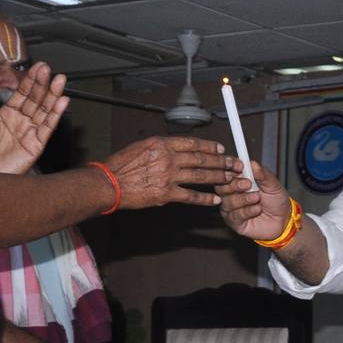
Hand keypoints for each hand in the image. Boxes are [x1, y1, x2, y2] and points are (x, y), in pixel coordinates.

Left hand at [0, 61, 68, 174]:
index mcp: (5, 116)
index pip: (21, 94)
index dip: (29, 81)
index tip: (37, 68)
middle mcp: (20, 123)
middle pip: (35, 99)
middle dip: (42, 84)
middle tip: (47, 70)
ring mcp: (29, 133)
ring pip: (45, 110)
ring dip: (53, 95)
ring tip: (59, 81)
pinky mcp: (36, 145)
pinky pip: (48, 127)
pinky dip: (56, 114)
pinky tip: (62, 102)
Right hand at [103, 137, 236, 208]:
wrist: (108, 183)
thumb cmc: (121, 165)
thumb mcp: (141, 147)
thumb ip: (161, 147)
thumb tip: (177, 147)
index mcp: (162, 144)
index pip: (193, 143)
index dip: (210, 146)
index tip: (221, 148)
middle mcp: (168, 158)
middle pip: (202, 159)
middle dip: (221, 161)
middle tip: (235, 164)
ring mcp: (168, 176)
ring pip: (201, 176)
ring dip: (219, 177)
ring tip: (231, 179)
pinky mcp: (166, 194)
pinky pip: (191, 196)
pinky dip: (205, 198)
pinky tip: (216, 199)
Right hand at [217, 161, 294, 241]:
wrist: (284, 220)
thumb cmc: (276, 200)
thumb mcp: (273, 184)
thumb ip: (263, 174)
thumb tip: (252, 163)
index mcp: (239, 181)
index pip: (227, 173)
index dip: (231, 169)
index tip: (240, 167)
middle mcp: (231, 194)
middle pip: (221, 187)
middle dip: (234, 185)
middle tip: (248, 185)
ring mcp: (231, 208)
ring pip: (227, 202)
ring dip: (243, 199)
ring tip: (257, 198)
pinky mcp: (234, 222)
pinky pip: (234, 216)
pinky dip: (247, 211)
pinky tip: (257, 209)